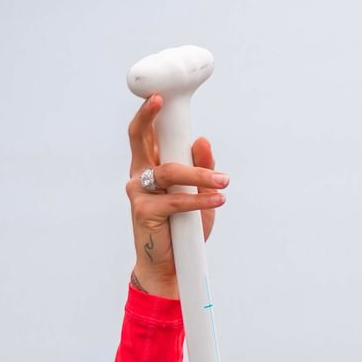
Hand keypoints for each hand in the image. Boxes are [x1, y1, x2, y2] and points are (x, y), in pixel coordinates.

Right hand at [126, 94, 228, 297]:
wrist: (171, 266)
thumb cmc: (182, 229)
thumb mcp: (199, 194)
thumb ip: (200, 168)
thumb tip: (202, 140)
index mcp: (149, 166)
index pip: (146, 135)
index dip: (150, 114)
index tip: (160, 95)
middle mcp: (139, 176)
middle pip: (138, 138)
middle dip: (147, 117)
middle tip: (161, 101)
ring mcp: (138, 193)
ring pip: (169, 172)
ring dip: (200, 174)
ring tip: (224, 181)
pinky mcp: (144, 211)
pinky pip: (176, 200)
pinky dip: (199, 200)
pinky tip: (218, 200)